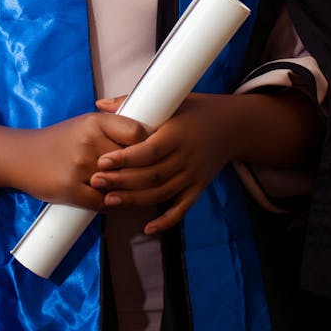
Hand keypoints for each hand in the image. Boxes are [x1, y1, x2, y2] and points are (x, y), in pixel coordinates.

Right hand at [7, 111, 150, 209]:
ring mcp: (79, 167)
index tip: (152, 153)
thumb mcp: (85, 124)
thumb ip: (114, 127)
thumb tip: (150, 134)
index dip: (147, 145)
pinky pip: (103, 203)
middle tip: (144, 177)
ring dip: (125, 191)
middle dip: (137, 172)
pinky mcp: (70, 189)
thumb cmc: (59, 140)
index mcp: (94, 122)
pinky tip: (111, 201)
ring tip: (128, 191)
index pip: (137, 133)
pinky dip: (110, 205)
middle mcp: (88, 142)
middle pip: (130, 162)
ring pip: (119, 184)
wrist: (20, 156)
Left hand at [90, 93, 240, 233]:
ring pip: (162, 193)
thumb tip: (100, 104)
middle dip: (122, 181)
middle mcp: (187, 157)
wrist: (234, 126)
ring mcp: (194, 175)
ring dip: (135, 199)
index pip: (149, 151)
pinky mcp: (199, 187)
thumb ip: (136, 103)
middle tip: (96, 181)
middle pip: (151, 175)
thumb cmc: (196, 111)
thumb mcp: (172, 101)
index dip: (124, 158)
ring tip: (108, 201)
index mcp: (178, 134)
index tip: (102, 161)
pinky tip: (148, 228)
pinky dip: (166, 220)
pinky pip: (182, 208)